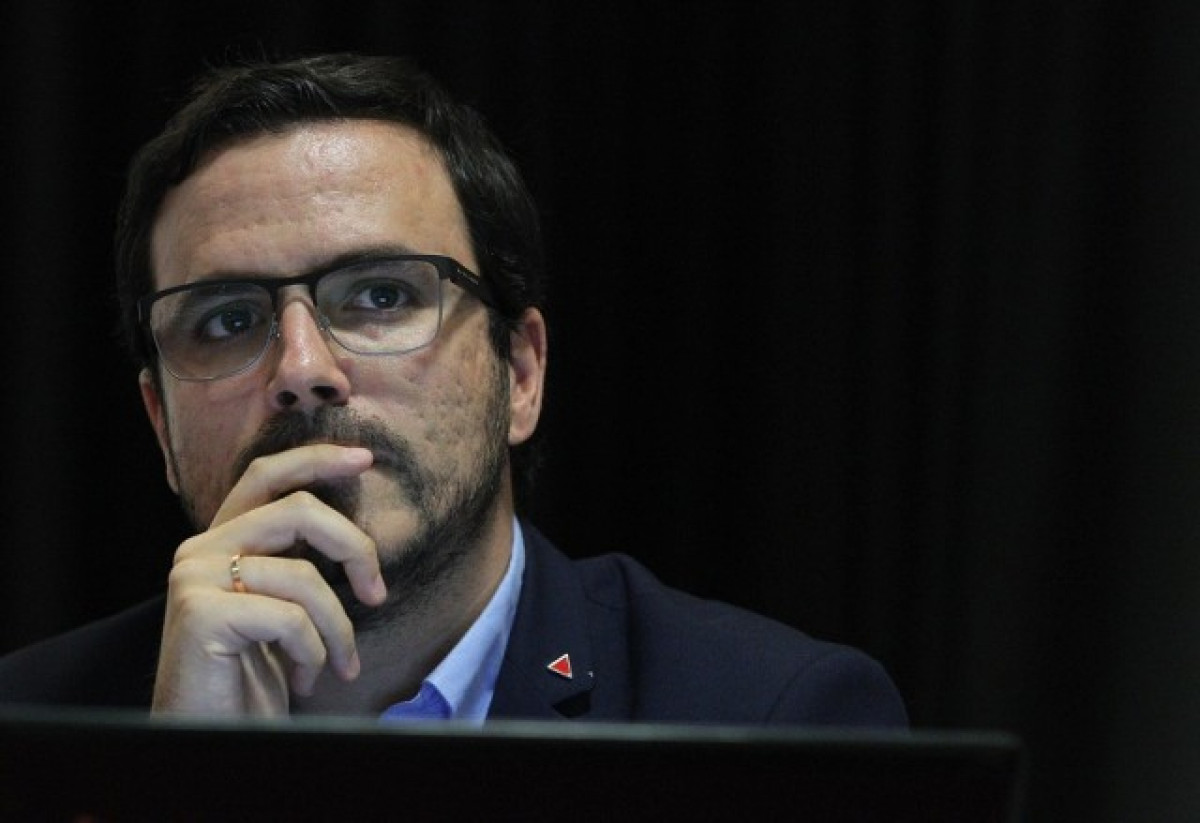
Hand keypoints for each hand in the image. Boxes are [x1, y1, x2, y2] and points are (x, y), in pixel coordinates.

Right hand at [151, 445, 386, 715]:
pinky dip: (314, 653)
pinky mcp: (200, 613)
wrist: (207, 737)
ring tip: (340, 665)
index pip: (265, 476)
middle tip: (377, 593)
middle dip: (354, 548)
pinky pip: (289, 618)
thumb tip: (353, 535)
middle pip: (299, 511)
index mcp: (220, 542)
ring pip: (303, 575)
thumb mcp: (281, 609)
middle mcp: (199, 550)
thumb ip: (296, 563)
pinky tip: (303, 681)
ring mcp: (194, 578)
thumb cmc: (249, 680)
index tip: (364, 459)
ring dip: (338, 628)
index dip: (315, 459)